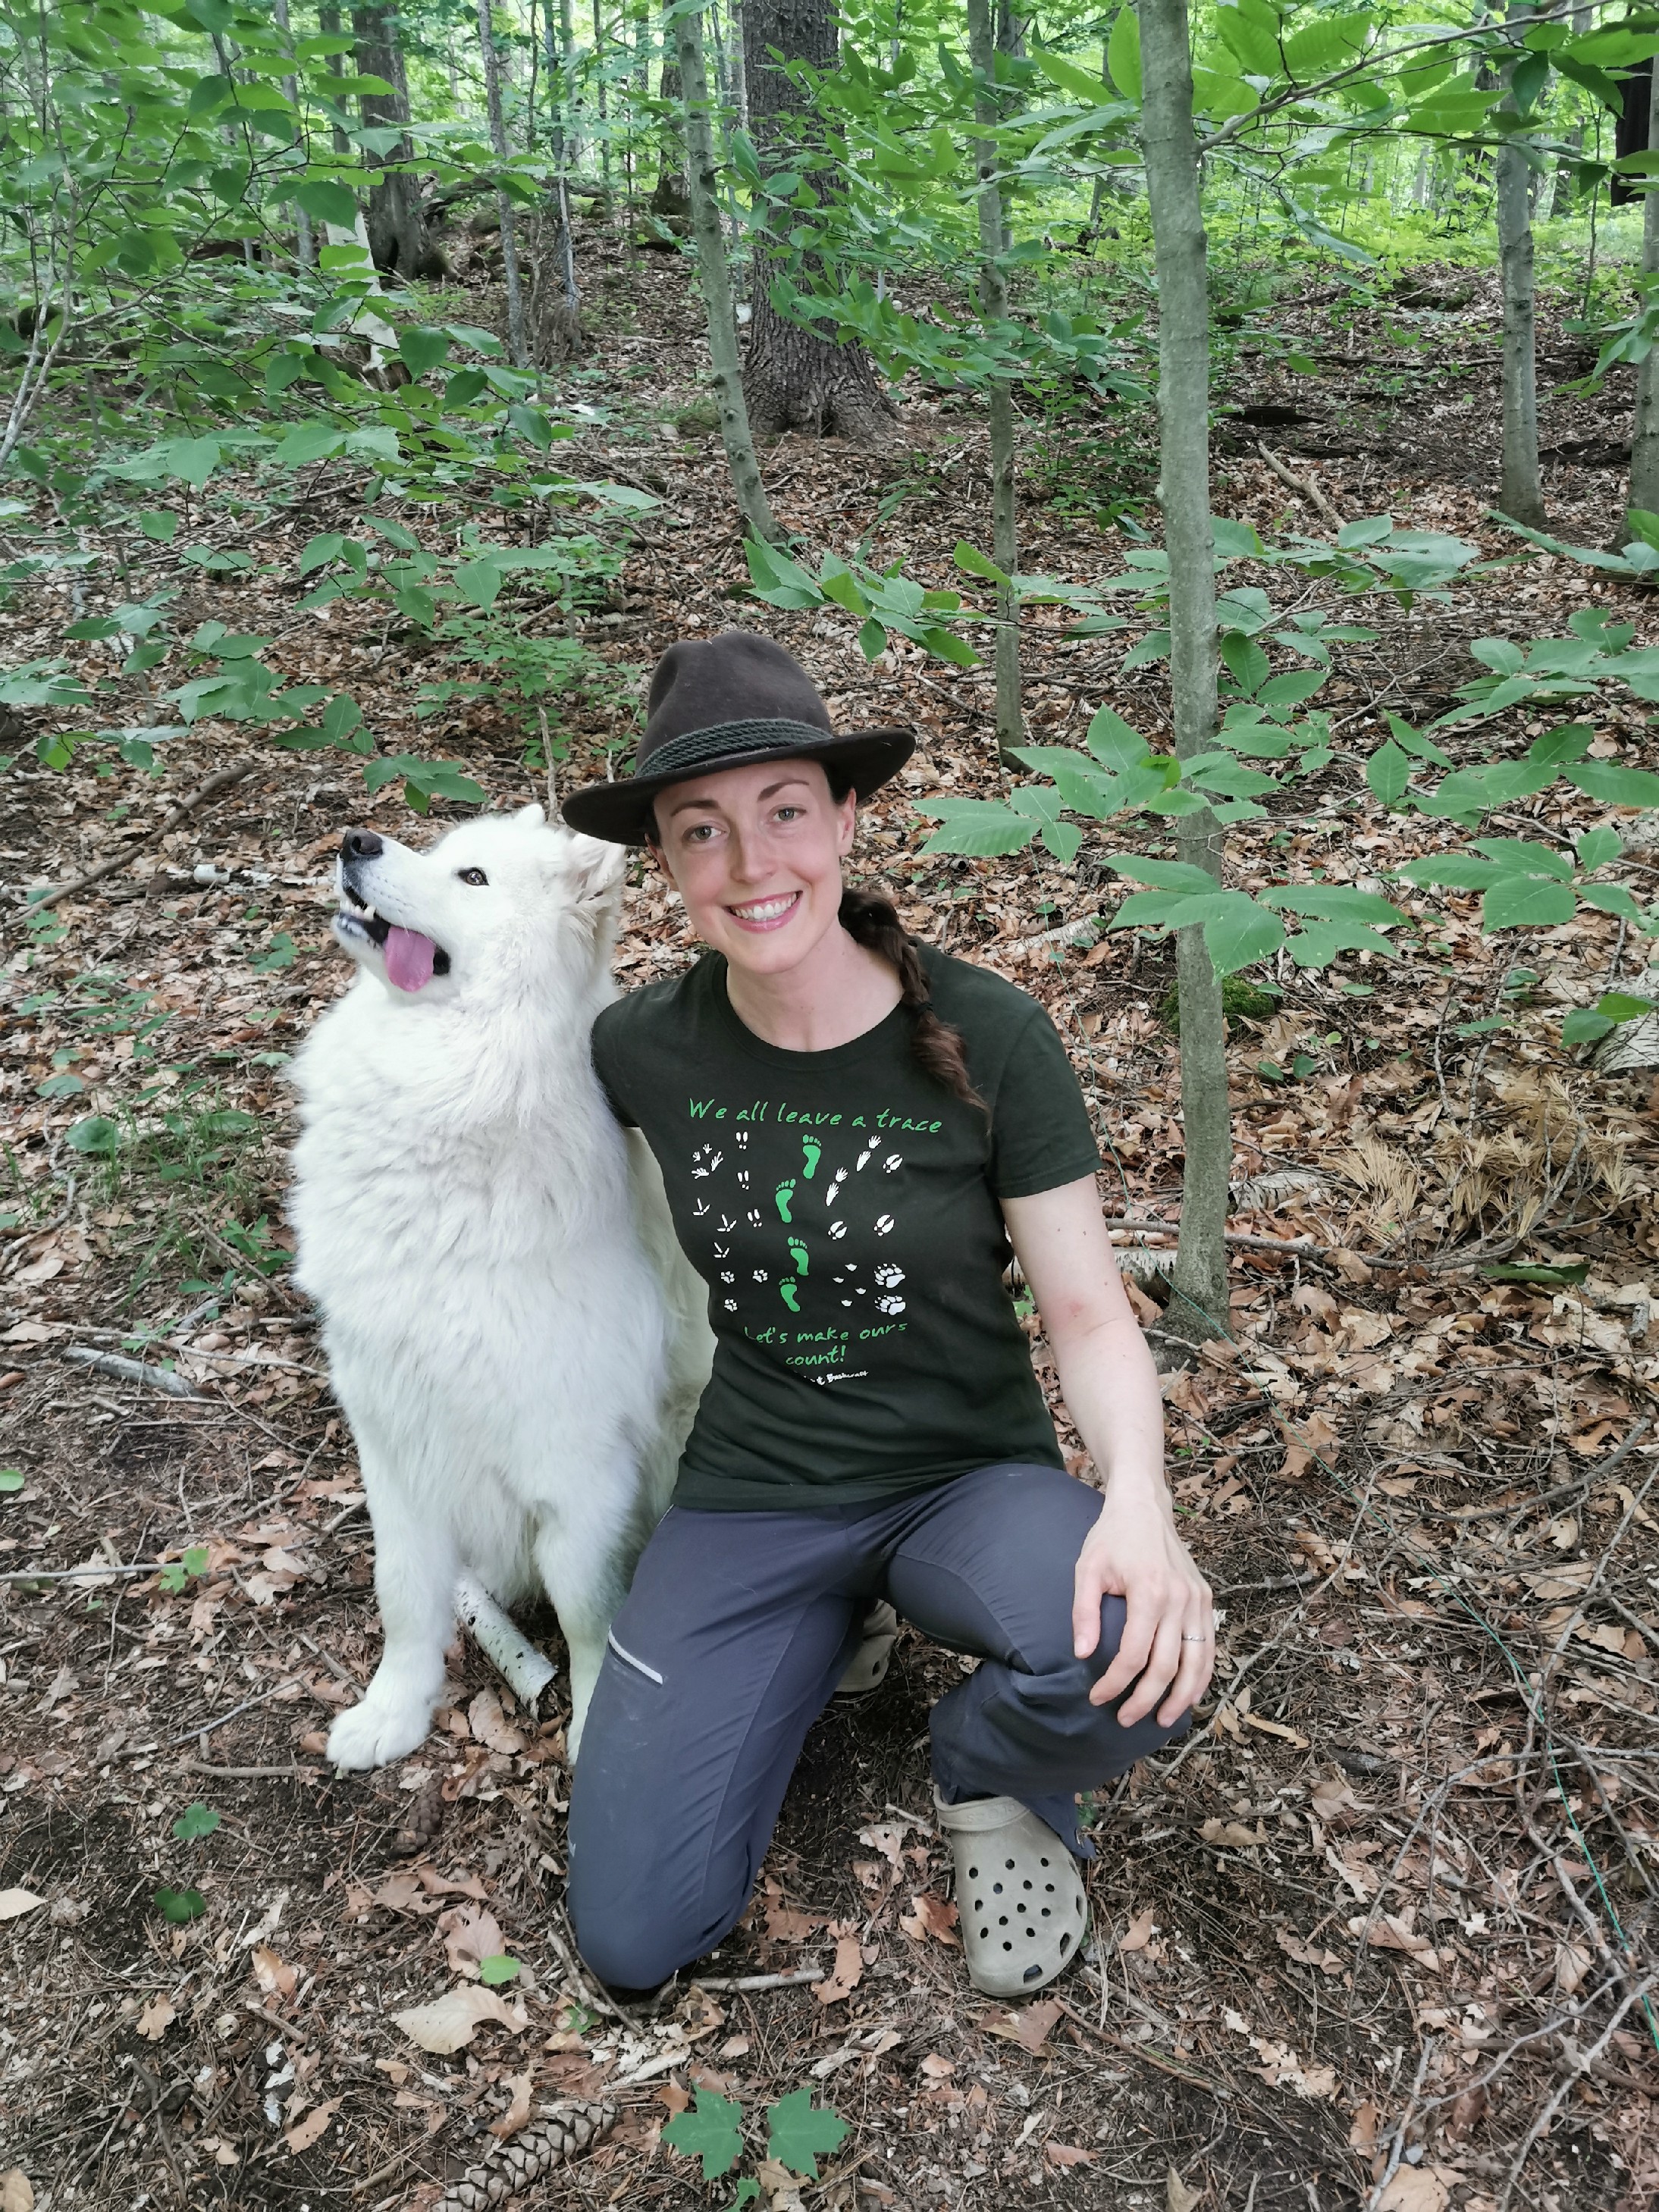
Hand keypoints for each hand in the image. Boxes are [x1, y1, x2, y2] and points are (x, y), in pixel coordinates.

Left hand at [1071, 1481, 1213, 1728]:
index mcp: (1150, 1592)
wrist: (1145, 1507)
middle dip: (1145, 1699)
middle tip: (1124, 1719)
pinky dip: (1202, 1675)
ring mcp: (1197, 1601)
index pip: (1134, 1654)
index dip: (1115, 1683)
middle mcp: (1180, 1600)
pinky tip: (1189, 1695)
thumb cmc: (1112, 1537)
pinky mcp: (1204, 1600)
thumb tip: (1082, 1655)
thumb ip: (1084, 1613)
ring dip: (1181, 1697)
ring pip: (1196, 1663)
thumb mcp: (1087, 1569)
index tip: (1097, 1697)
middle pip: (1167, 1666)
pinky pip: (1208, 1647)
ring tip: (1162, 1721)